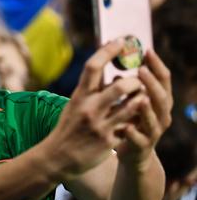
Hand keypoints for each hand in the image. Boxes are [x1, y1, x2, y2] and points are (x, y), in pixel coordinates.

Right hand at [44, 40, 145, 178]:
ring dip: (141, 99)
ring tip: (141, 96)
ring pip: (131, 106)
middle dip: (134, 81)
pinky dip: (137, 119)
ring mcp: (101, 126)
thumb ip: (90, 90)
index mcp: (79, 96)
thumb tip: (104, 67)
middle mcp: (89, 109)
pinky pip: (131, 126)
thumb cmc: (68, 128)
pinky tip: (138, 117)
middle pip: (120, 87)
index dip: (108, 51)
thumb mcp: (74, 105)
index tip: (120, 41)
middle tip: (138, 80)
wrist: (56, 158)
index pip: (93, 67)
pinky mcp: (109, 141)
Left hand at [115, 50, 172, 170]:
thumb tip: (117, 61)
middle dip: (153, 83)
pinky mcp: (142, 146)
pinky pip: (139, 139)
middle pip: (162, 96)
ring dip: (148, 107)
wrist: (133, 155)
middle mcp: (161, 114)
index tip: (147, 50)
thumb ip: (129, 85)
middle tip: (142, 69)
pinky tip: (126, 127)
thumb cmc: (131, 123)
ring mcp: (153, 131)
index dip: (157, 65)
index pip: (163, 79)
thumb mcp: (132, 102)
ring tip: (141, 96)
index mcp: (158, 101)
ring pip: (155, 118)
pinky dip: (134, 133)